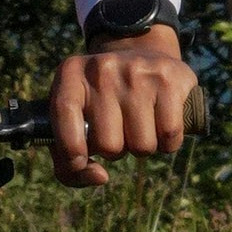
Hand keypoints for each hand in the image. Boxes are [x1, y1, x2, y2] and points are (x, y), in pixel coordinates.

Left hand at [48, 27, 198, 186]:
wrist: (142, 54)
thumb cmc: (102, 103)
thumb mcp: (74, 120)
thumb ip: (69, 164)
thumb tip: (101, 177)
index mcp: (70, 74)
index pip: (62, 116)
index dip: (70, 150)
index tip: (79, 161)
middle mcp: (102, 68)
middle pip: (108, 145)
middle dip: (115, 150)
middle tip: (118, 130)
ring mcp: (137, 71)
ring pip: (141, 146)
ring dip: (141, 147)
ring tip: (139, 124)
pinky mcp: (168, 78)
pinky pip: (169, 137)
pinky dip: (167, 143)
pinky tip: (161, 124)